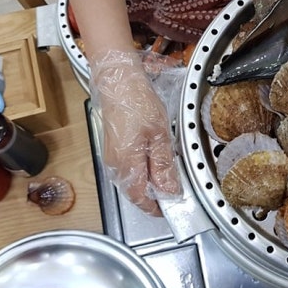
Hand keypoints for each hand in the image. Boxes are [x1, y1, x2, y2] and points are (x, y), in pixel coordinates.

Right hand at [90, 50, 181, 215]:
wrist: (117, 81)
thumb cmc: (137, 102)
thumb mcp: (160, 134)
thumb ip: (164, 166)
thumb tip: (169, 190)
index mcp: (127, 164)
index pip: (141, 198)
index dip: (157, 206)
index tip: (173, 206)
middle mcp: (116, 165)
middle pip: (136, 192)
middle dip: (156, 195)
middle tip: (175, 187)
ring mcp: (112, 158)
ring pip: (133, 181)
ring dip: (150, 182)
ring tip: (167, 172)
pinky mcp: (114, 150)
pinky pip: (129, 170)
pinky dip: (143, 171)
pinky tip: (155, 160)